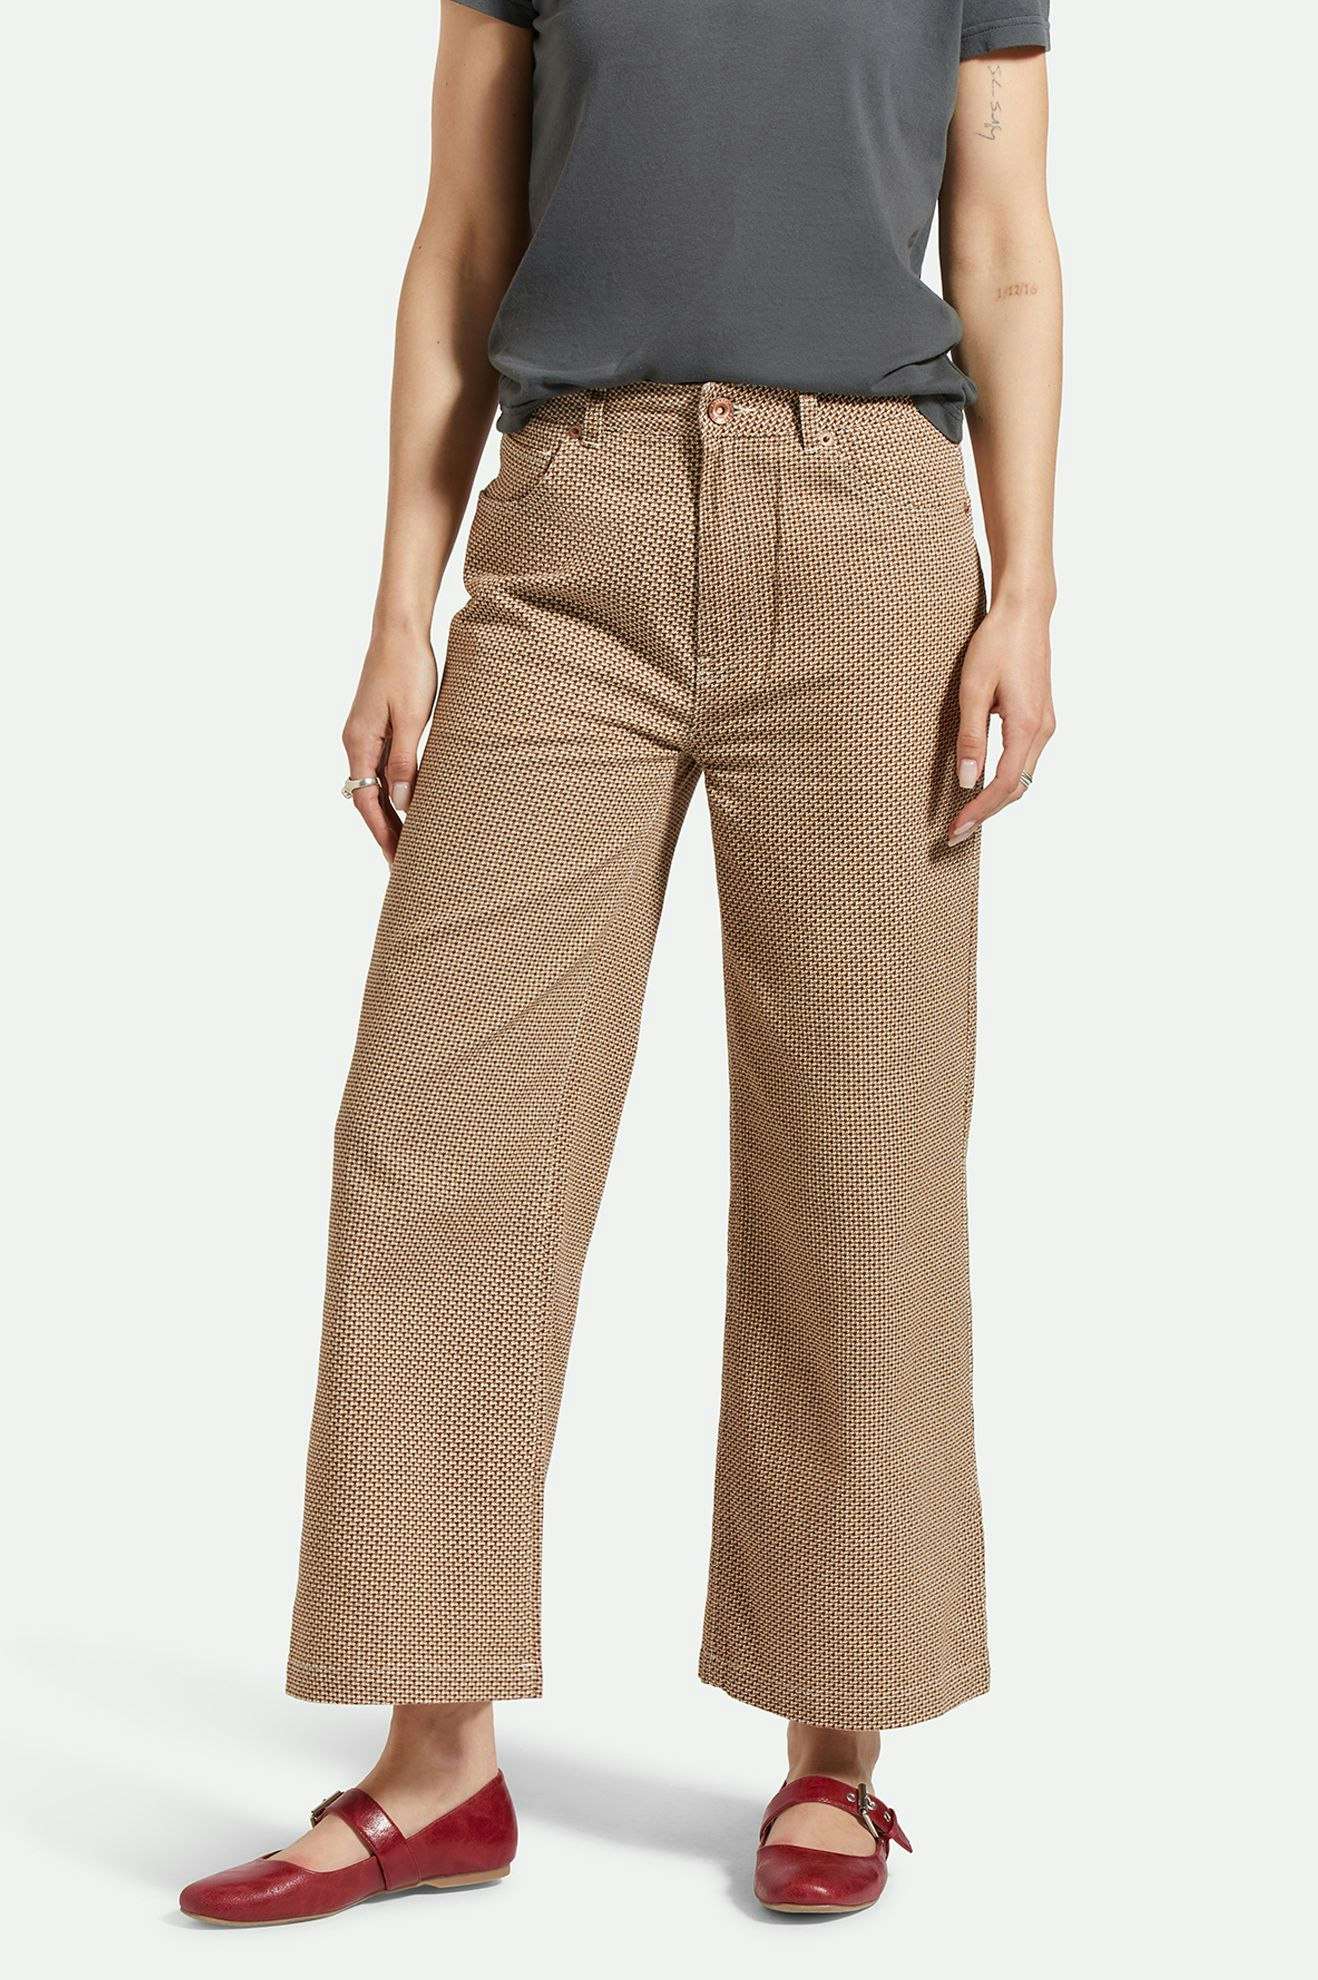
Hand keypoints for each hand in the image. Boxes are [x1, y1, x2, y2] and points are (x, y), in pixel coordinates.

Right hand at [342, 625, 437, 861]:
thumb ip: (406, 761)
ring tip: (409, 844)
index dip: (382, 834)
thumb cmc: (409, 668)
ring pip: (375, 785)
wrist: (399, 630)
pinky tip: (408, 803)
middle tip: (403, 865)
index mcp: (360, 743)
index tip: (396, 861)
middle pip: (368, 799)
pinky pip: (382, 768)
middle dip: (385, 833)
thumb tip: (400, 803)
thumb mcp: (413, 718)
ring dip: (390, 815)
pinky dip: (393, 791)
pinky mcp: (377, 726)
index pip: (368, 802)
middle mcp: (356, 742)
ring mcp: (365, 734)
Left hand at [948, 594, 1055, 843]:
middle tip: (955, 833)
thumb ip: (971, 736)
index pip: (1004, 784)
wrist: (1024, 613)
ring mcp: (1044, 724)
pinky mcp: (1039, 717)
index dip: (979, 811)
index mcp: (1027, 726)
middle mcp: (1042, 730)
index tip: (956, 829)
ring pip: (1023, 776)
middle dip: (986, 813)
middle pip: (1017, 788)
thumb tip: (968, 780)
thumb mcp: (973, 689)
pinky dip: (1005, 780)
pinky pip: (1024, 760)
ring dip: (996, 799)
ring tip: (966, 815)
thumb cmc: (997, 644)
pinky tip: (983, 784)